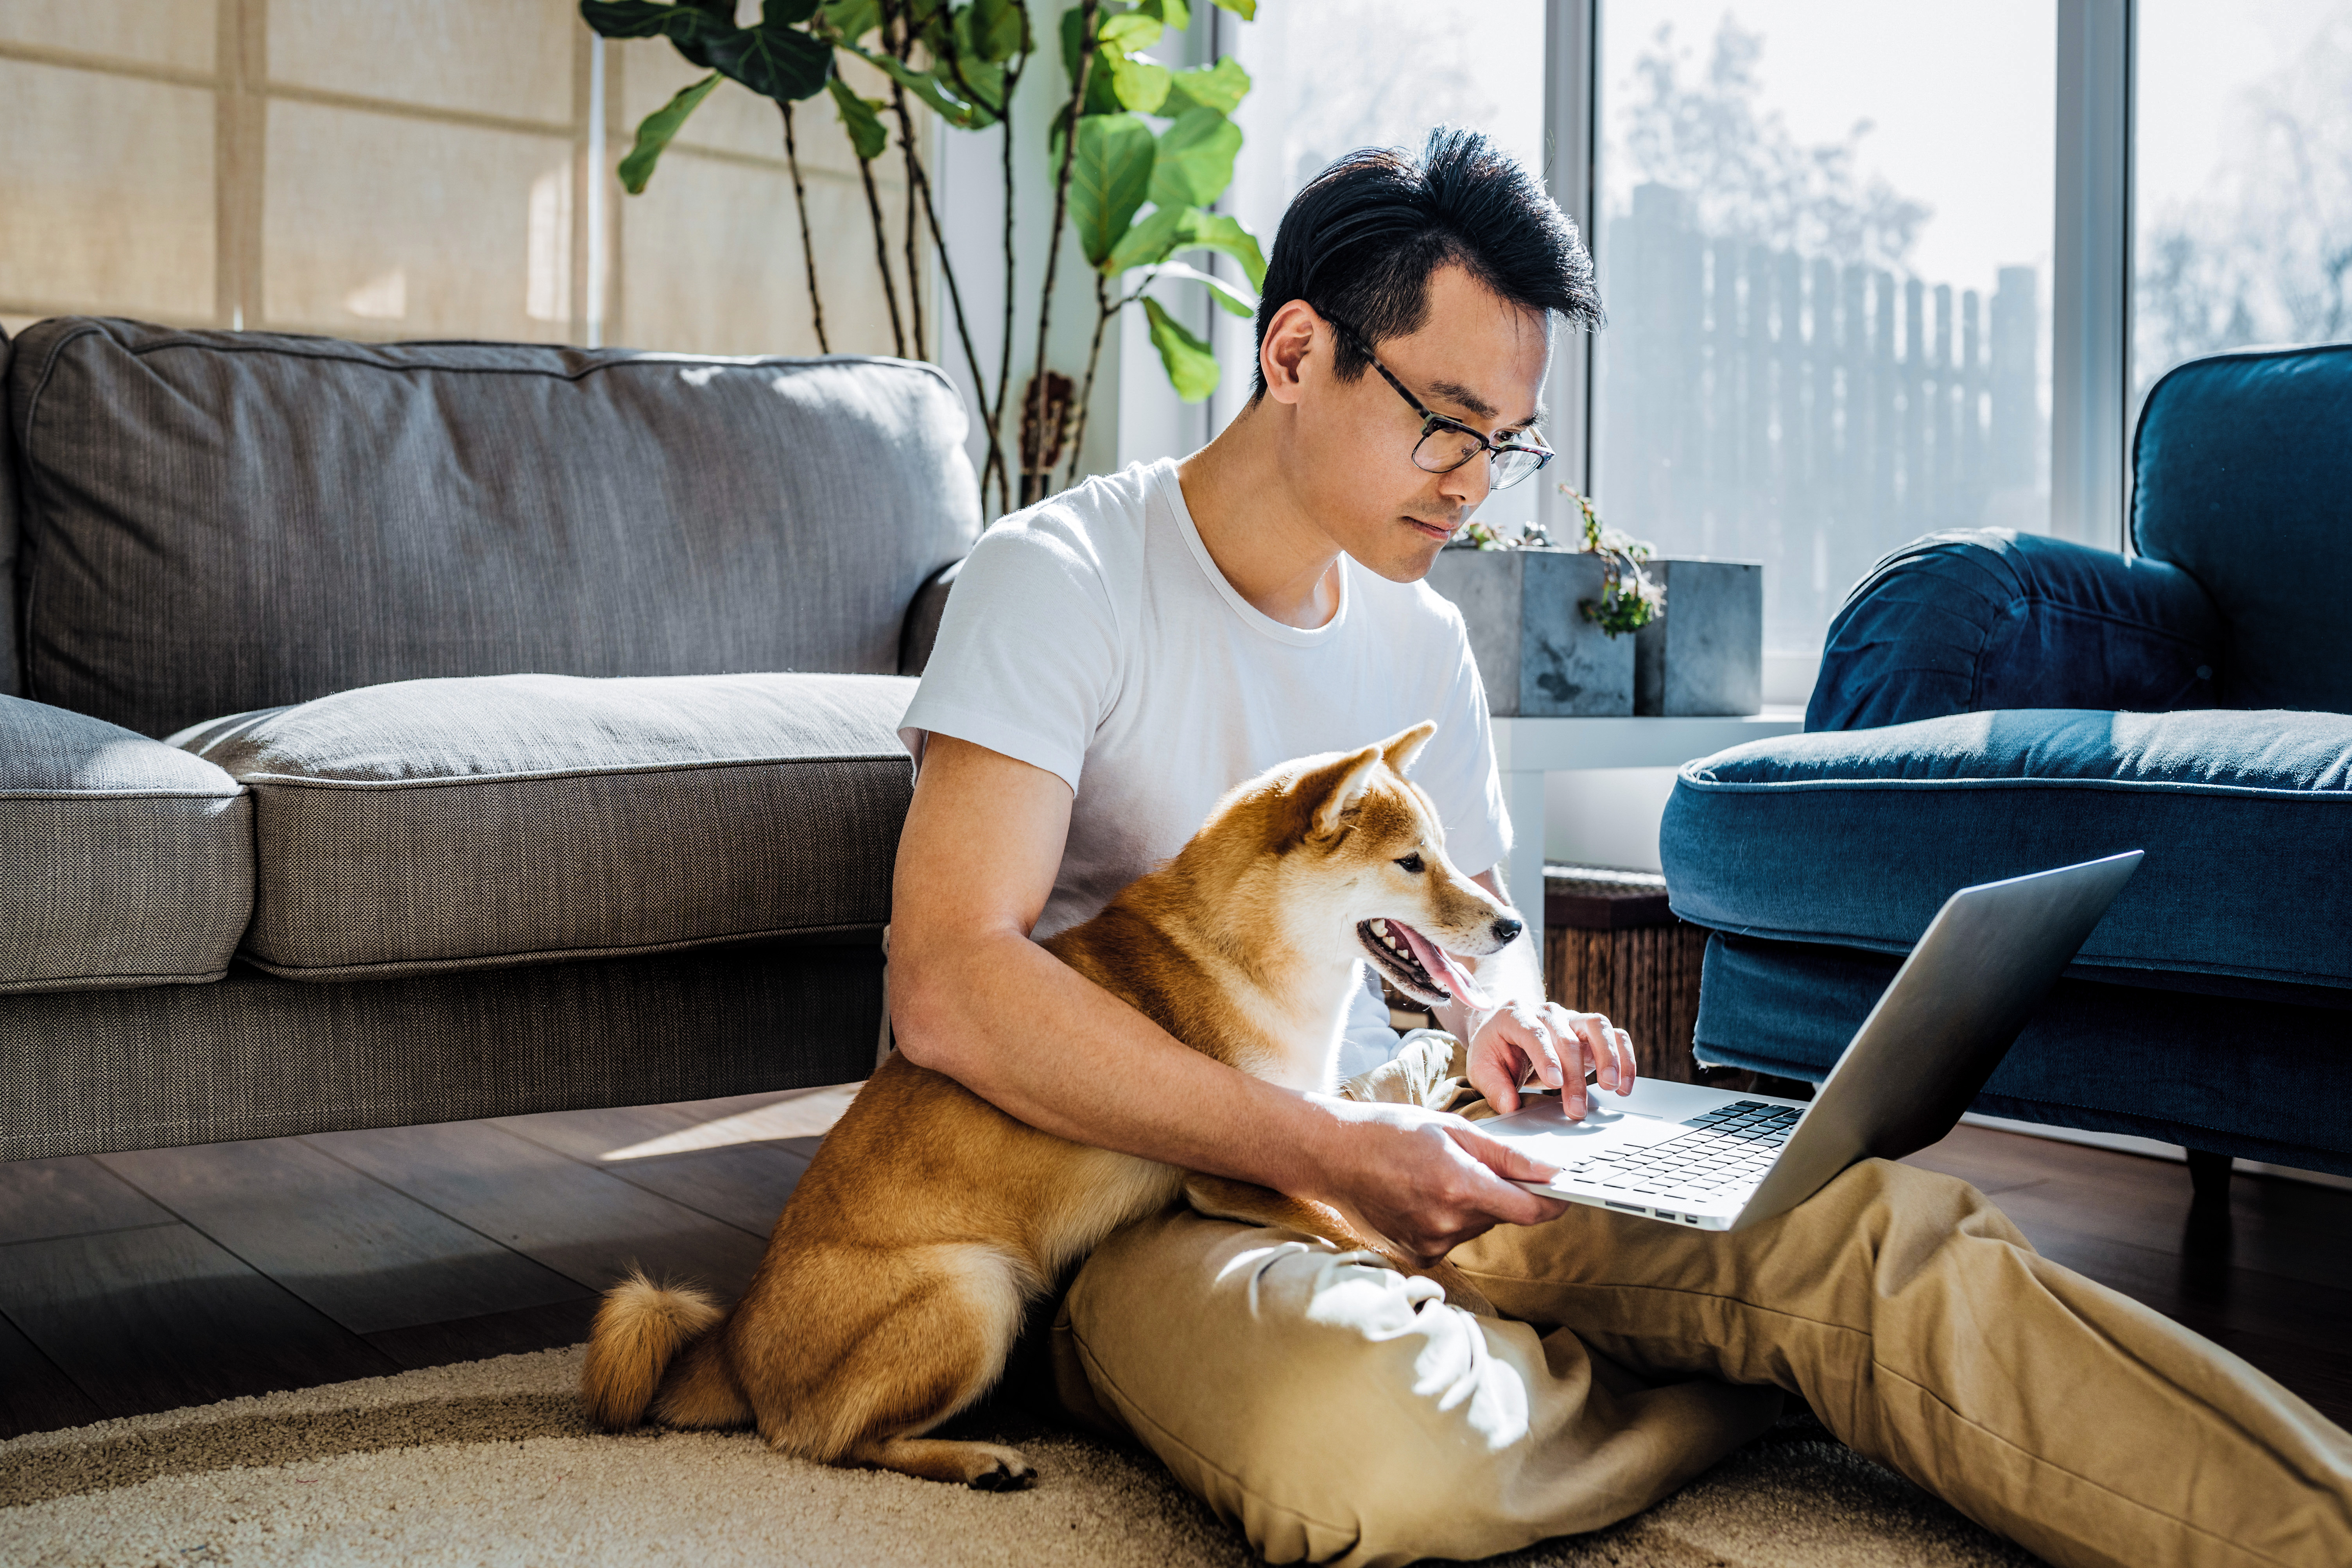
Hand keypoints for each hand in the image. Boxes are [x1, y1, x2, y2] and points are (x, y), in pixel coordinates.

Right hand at [1297, 1097, 1570, 1265]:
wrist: (1332, 1156)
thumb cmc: (1389, 1132)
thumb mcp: (1452, 1129)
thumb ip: (1506, 1156)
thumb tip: (1551, 1172)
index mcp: (1460, 1186)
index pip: (1529, 1210)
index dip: (1554, 1202)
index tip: (1565, 1191)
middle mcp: (1448, 1223)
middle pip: (1502, 1215)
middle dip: (1498, 1191)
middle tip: (1467, 1163)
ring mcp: (1431, 1244)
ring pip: (1477, 1226)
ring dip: (1471, 1205)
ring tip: (1434, 1177)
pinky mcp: (1418, 1256)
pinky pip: (1452, 1238)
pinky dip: (1448, 1219)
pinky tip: (1420, 1197)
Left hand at [1465, 1000, 1637, 1117]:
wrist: (1506, 1031)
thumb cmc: (1494, 1049)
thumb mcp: (1481, 1066)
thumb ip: (1493, 1086)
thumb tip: (1510, 1106)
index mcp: (1515, 1015)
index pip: (1534, 1032)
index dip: (1546, 1057)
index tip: (1554, 1083)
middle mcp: (1547, 1012)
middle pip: (1567, 1038)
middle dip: (1575, 1075)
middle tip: (1577, 1109)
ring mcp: (1572, 1018)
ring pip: (1599, 1026)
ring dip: (1609, 1057)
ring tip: (1612, 1088)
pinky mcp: (1590, 1031)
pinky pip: (1615, 1035)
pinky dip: (1625, 1058)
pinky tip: (1624, 1085)